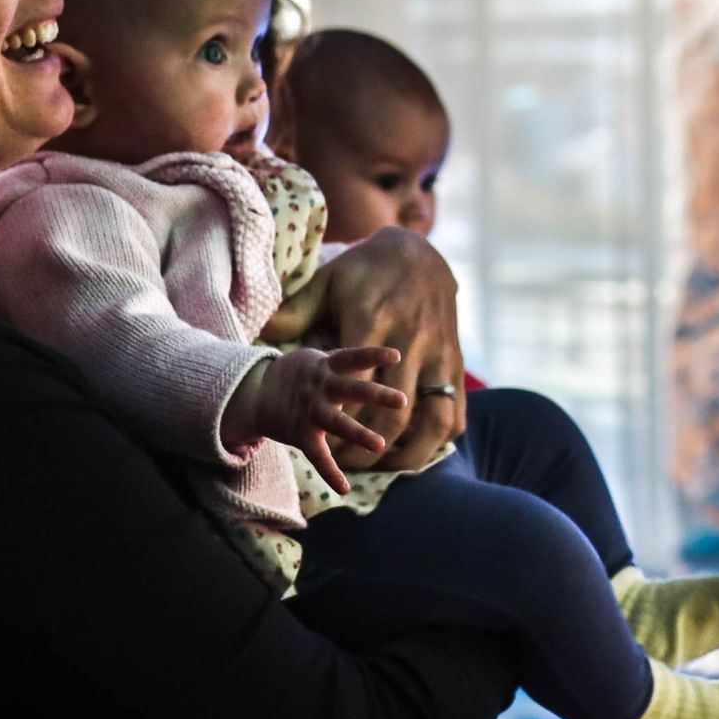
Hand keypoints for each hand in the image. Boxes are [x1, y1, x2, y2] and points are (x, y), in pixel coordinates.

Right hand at [238, 346, 402, 494]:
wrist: (255, 392)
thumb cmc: (299, 374)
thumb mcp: (317, 360)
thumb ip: (344, 361)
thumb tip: (381, 356)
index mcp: (326, 367)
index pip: (352, 358)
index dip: (373, 356)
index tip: (396, 356)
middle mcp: (320, 389)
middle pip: (351, 390)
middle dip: (375, 395)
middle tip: (402, 401)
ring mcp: (310, 412)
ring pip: (337, 424)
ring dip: (358, 434)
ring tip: (380, 445)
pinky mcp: (301, 434)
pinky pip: (317, 456)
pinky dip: (330, 473)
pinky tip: (345, 489)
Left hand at [305, 229, 466, 470]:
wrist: (418, 253)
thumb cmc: (364, 271)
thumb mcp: (326, 282)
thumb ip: (296, 310)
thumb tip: (263, 333)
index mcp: (375, 322)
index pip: (358, 383)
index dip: (340, 416)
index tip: (320, 433)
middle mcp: (412, 342)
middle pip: (396, 410)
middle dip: (370, 441)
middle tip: (346, 459)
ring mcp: (440, 354)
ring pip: (433, 418)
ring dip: (411, 450)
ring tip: (384, 464)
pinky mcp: (455, 361)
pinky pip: (455, 411)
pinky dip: (438, 438)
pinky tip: (415, 449)